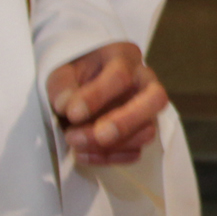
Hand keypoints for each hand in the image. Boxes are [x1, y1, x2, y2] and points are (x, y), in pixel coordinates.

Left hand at [48, 41, 168, 165]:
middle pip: (155, 100)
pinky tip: (83, 155)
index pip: (121, 75)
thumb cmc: (74, 75)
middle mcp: (145, 82)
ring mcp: (147, 110)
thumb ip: (63, 86)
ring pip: (147, 131)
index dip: (98, 96)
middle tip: (99, 135)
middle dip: (126, 122)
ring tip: (76, 144)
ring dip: (112, 145)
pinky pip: (136, 152)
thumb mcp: (61, 73)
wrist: (78, 87)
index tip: (73, 113)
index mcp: (124, 57)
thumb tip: (67, 106)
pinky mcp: (141, 133)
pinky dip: (110, 158)